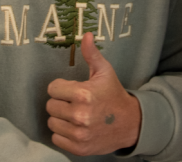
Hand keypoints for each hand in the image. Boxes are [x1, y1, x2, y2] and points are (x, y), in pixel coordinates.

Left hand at [46, 33, 140, 155]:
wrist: (131, 123)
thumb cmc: (113, 94)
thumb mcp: (104, 71)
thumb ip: (91, 54)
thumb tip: (86, 34)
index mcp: (84, 94)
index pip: (52, 88)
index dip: (61, 87)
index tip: (72, 89)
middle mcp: (80, 115)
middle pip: (50, 106)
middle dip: (60, 102)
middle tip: (74, 103)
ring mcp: (79, 134)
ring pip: (52, 122)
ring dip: (61, 118)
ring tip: (75, 115)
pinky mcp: (79, 148)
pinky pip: (56, 139)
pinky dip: (63, 134)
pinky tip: (75, 127)